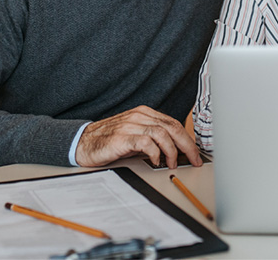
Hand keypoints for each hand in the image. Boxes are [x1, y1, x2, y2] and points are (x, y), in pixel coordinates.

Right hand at [75, 105, 203, 168]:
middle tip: (194, 159)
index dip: (188, 139)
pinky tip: (156, 161)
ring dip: (172, 150)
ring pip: (162, 133)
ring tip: (172, 163)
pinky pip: (146, 142)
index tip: (195, 153)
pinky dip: (155, 152)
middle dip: (187, 145)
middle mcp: (139, 116)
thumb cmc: (109, 141)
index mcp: (144, 113)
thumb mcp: (135, 136)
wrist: (82, 142)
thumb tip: (176, 150)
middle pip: (172, 127)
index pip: (173, 124)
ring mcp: (130, 125)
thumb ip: (153, 138)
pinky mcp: (122, 137)